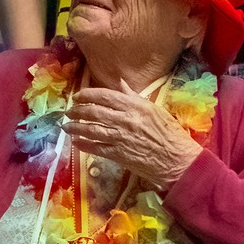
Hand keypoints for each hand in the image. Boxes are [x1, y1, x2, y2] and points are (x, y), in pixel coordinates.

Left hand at [64, 88, 201, 188]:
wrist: (177, 160)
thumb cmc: (169, 134)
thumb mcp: (154, 109)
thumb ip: (133, 96)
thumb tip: (120, 83)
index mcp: (135, 106)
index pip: (105, 96)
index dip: (87, 95)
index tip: (77, 96)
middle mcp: (125, 120)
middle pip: (94, 112)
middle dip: (77, 111)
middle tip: (68, 112)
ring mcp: (120, 138)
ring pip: (91, 130)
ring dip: (75, 127)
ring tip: (66, 126)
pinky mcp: (118, 154)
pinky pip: (96, 148)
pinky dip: (84, 144)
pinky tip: (76, 142)